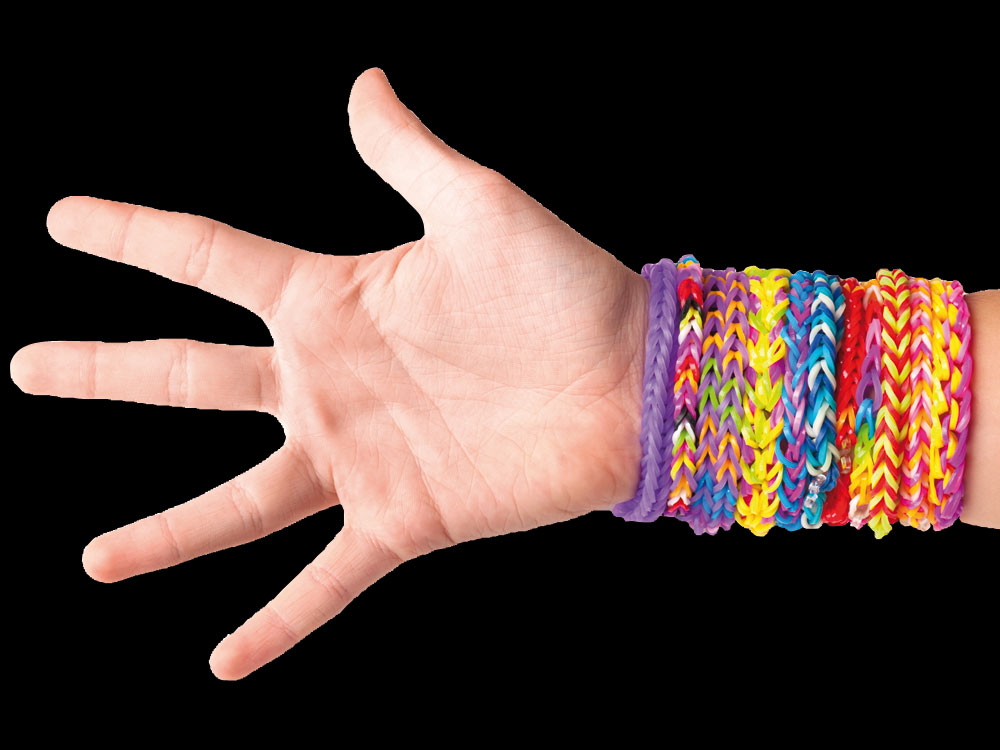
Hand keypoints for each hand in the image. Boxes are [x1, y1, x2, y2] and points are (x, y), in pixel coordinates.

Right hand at [10, 68, 648, 679]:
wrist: (632, 382)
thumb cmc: (562, 288)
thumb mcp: (478, 204)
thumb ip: (408, 151)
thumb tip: (364, 78)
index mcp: (332, 298)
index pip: (207, 258)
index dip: (132, 235)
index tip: (58, 220)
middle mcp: (327, 381)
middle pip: (189, 376)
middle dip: (102, 371)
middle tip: (22, 367)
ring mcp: (358, 457)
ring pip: (239, 503)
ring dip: (166, 534)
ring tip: (94, 562)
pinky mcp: (402, 520)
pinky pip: (327, 581)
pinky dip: (278, 623)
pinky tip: (221, 664)